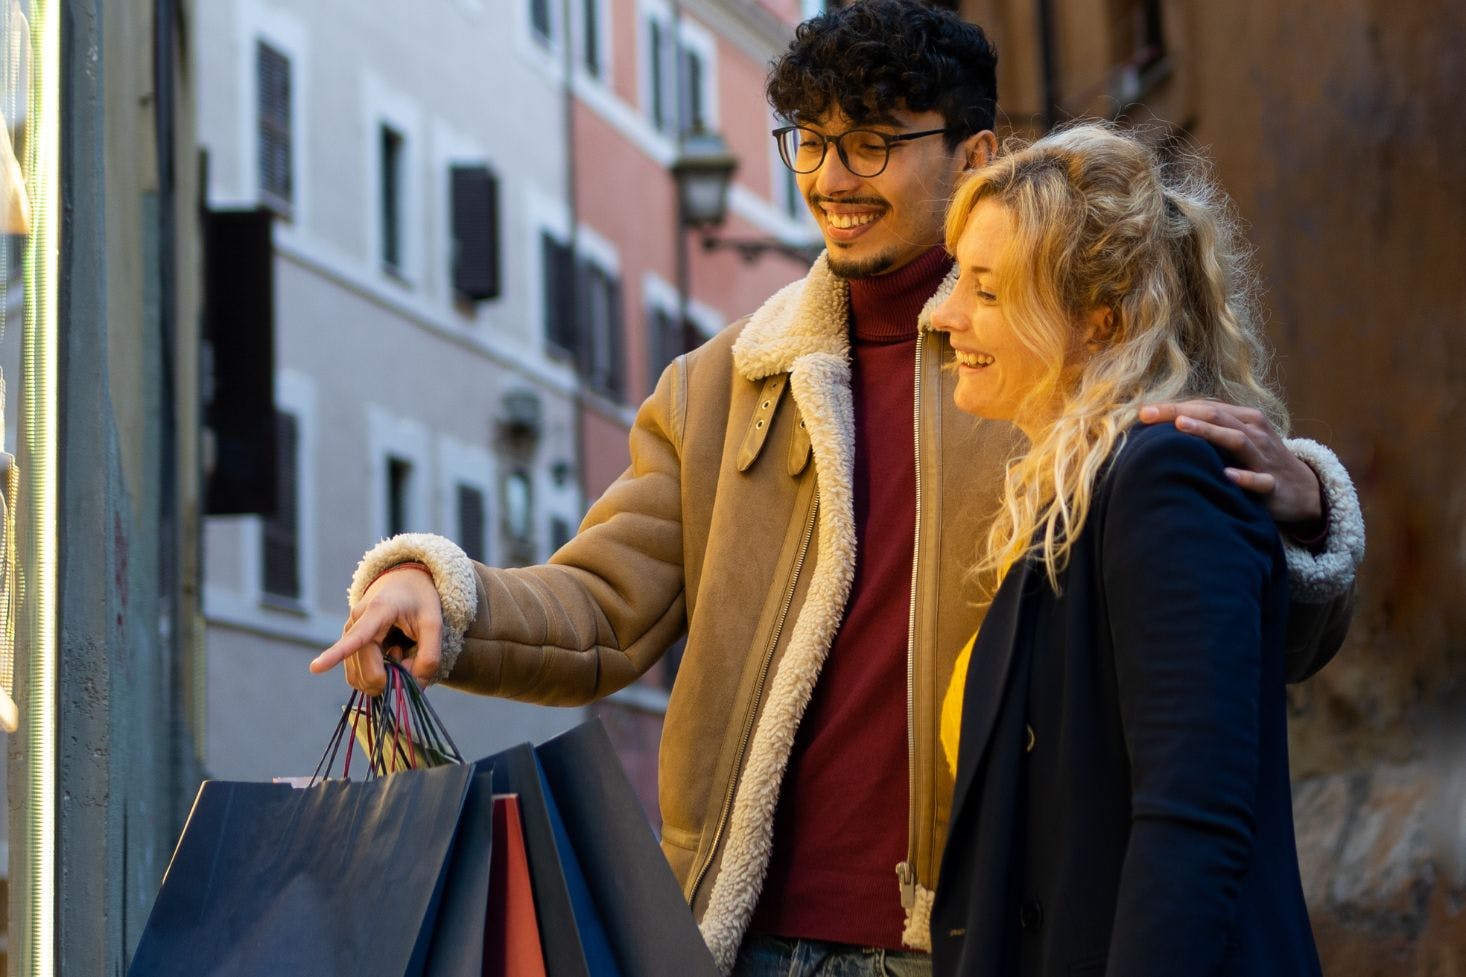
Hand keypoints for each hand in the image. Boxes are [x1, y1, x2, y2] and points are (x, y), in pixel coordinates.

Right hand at [309, 567, 442, 692]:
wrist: (402, 582)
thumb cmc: (419, 600)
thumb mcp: (435, 623)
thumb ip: (430, 656)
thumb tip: (413, 686)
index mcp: (377, 612)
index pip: (356, 637)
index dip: (335, 654)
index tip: (315, 667)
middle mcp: (354, 623)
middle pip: (367, 672)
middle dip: (392, 679)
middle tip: (411, 660)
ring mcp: (347, 635)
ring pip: (359, 678)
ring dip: (384, 678)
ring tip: (399, 653)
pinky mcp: (347, 645)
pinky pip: (357, 675)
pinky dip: (376, 676)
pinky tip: (389, 657)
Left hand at [1139, 400, 1322, 523]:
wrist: (1304, 490)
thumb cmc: (1258, 461)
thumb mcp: (1237, 440)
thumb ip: (1208, 430)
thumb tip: (1165, 425)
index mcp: (1243, 419)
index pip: (1204, 406)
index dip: (1173, 407)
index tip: (1141, 411)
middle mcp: (1254, 432)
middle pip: (1215, 415)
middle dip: (1179, 413)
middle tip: (1148, 414)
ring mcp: (1264, 458)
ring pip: (1236, 440)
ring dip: (1208, 432)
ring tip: (1181, 427)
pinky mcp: (1274, 484)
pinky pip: (1260, 481)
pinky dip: (1245, 478)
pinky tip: (1227, 475)